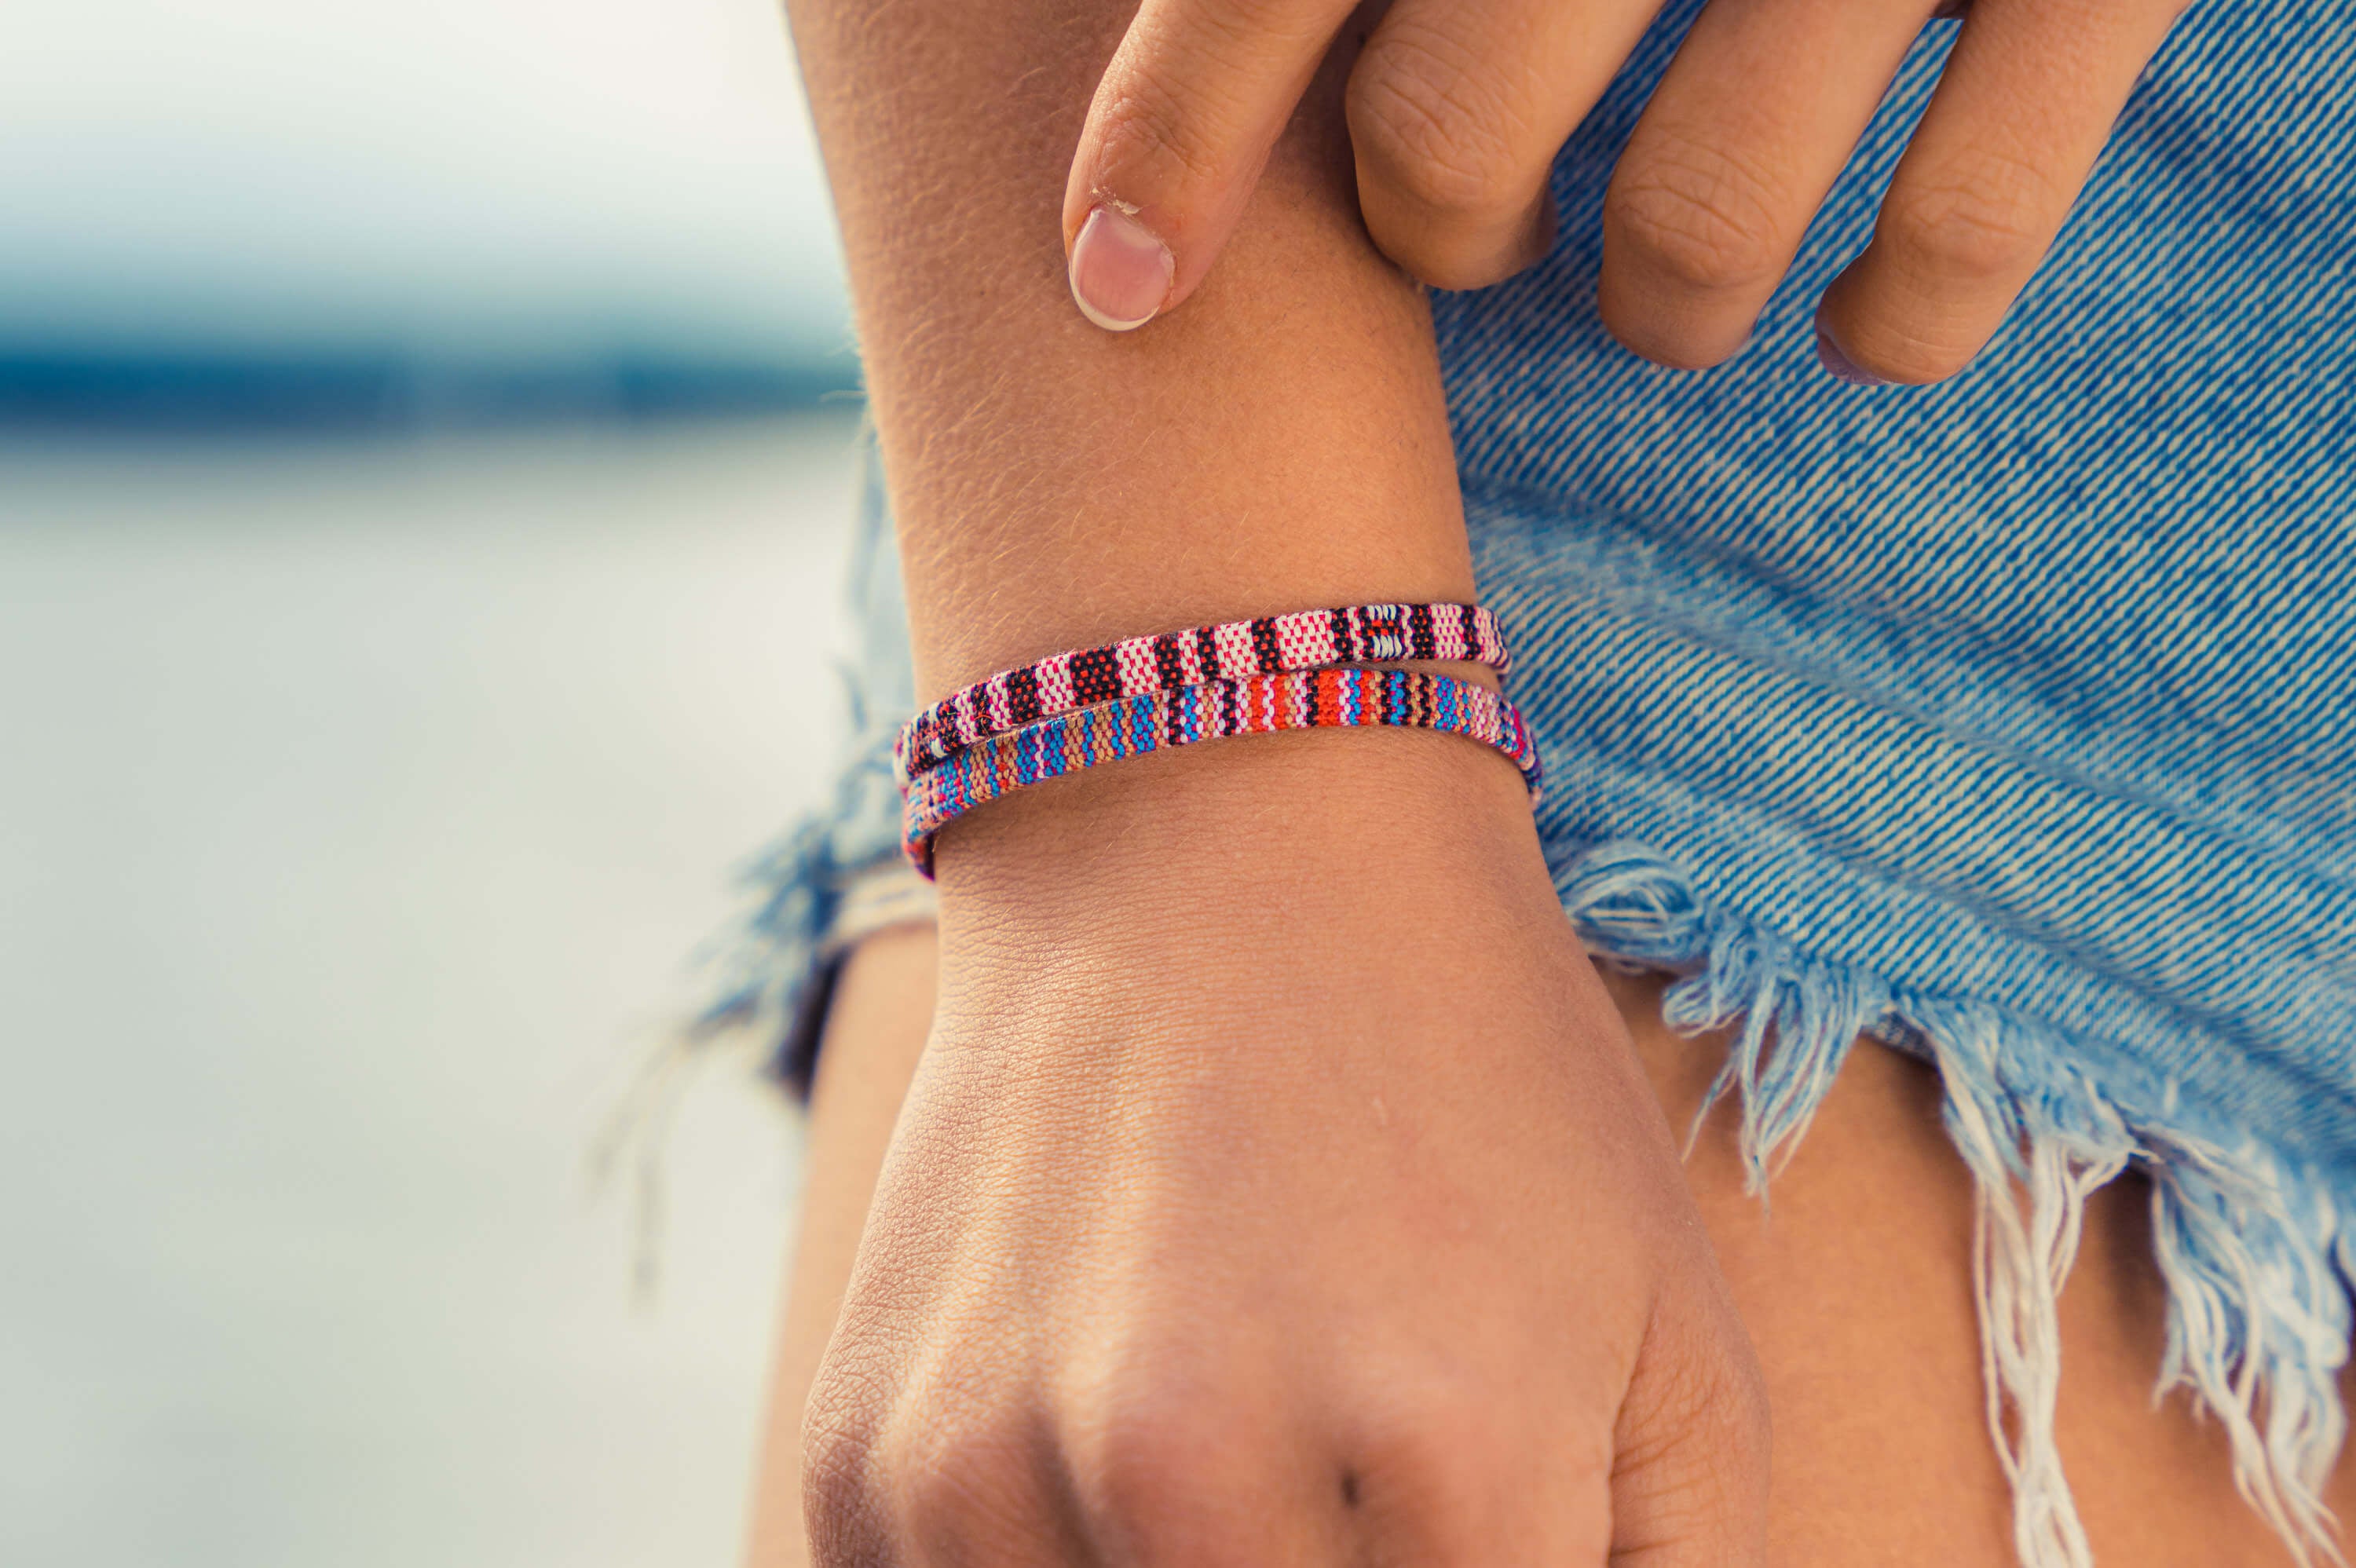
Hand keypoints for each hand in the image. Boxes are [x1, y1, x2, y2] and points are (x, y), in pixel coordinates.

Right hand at [799, 735, 1768, 1563]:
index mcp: (1459, 1453)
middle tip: (1353, 1480)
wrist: (1206, 834)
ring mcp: (1002, 1467)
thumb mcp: (1674, 1332)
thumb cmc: (1469, 1080)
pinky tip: (1104, 1452)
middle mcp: (1201, 1477)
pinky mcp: (867, 1459)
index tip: (1460, 1523)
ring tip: (1233, 1450)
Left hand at [1061, 0, 2187, 382]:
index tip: (1115, 284)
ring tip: (1657, 295)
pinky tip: (1853, 331)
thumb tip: (1274, 50)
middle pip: (1454, 137)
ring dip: (1654, 307)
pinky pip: (1964, 230)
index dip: (1176, 138)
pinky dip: (1893, 325)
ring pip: (1695, 221)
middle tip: (1479, 225)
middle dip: (1445, 233)